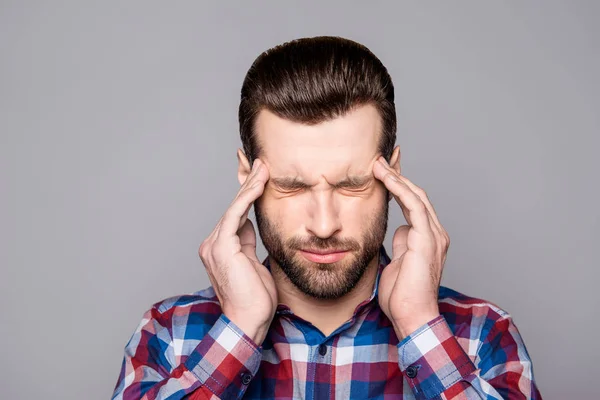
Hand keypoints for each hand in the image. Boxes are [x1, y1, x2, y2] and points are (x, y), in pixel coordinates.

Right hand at [198, 159, 276, 344]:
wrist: (248, 321)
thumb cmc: (254, 298)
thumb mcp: (252, 263)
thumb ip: (246, 243)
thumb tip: (248, 224)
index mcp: (218, 248)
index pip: (235, 214)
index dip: (247, 194)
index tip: (259, 176)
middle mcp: (211, 243)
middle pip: (234, 207)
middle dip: (249, 184)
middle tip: (261, 162)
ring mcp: (213, 244)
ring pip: (235, 207)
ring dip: (251, 186)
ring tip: (264, 167)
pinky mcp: (221, 246)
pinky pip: (236, 214)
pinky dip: (248, 197)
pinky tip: (259, 183)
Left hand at [373, 156, 448, 339]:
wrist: (412, 316)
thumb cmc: (403, 296)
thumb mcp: (399, 262)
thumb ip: (401, 243)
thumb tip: (398, 230)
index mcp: (428, 238)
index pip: (413, 204)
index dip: (399, 185)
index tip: (384, 170)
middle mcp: (435, 233)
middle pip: (416, 195)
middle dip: (397, 175)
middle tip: (379, 159)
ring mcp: (433, 235)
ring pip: (416, 196)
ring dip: (396, 177)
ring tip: (377, 163)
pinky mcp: (427, 239)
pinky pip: (414, 206)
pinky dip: (400, 188)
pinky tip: (386, 178)